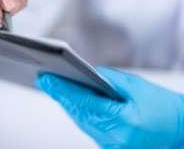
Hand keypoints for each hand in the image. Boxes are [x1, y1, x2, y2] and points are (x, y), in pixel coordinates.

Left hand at [37, 67, 183, 148]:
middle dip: (60, 95)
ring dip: (68, 104)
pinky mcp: (112, 147)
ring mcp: (112, 145)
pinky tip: (71, 102)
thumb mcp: (137, 86)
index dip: (61, 89)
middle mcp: (114, 137)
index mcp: (122, 120)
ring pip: (82, 121)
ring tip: (52, 87)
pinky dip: (80, 113)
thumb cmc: (164, 108)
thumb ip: (109, 79)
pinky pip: (90, 128)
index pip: (83, 102)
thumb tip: (87, 73)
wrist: (181, 132)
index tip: (46, 78)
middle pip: (78, 113)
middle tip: (44, 79)